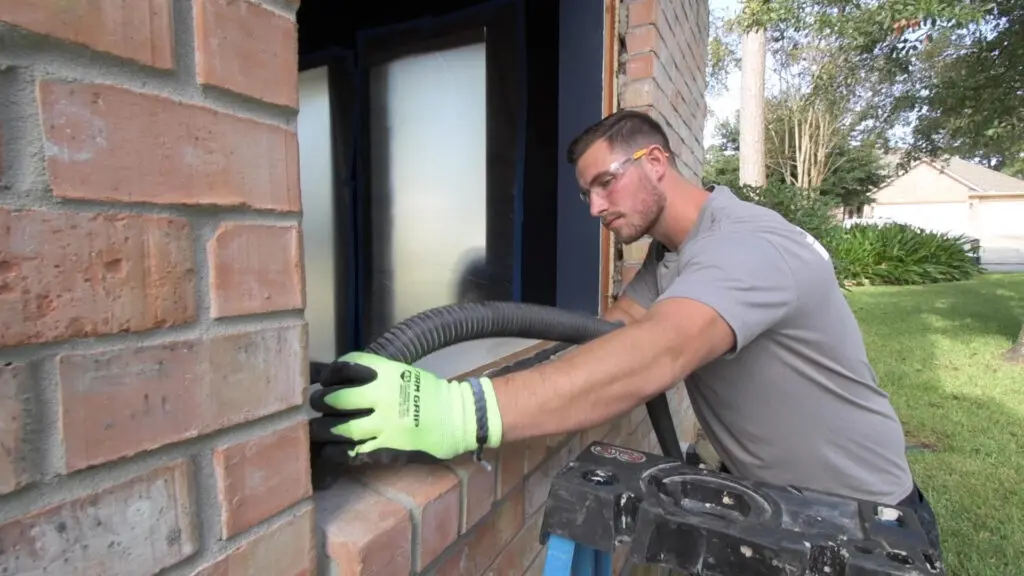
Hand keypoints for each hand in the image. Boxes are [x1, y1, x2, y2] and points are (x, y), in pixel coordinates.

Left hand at [308, 351, 503, 464]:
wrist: (460, 418)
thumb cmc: (432, 395)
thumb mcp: (404, 373)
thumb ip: (376, 376)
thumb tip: (340, 380)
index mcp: (387, 373)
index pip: (346, 367)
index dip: (330, 374)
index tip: (325, 381)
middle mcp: (383, 395)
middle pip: (336, 398)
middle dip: (320, 402)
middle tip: (316, 406)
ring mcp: (385, 423)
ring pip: (340, 428)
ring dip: (322, 431)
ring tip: (315, 432)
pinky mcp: (388, 447)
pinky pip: (354, 451)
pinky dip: (337, 452)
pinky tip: (331, 451)